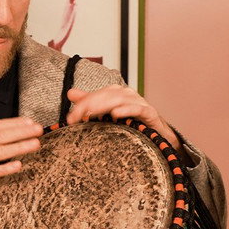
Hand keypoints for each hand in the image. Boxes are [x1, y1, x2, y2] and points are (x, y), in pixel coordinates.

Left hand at [65, 86, 179, 149]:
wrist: (158, 135)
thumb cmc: (133, 123)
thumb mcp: (108, 113)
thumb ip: (91, 102)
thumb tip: (71, 93)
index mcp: (117, 93)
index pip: (96, 95)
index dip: (82, 104)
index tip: (70, 118)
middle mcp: (128, 94)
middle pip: (106, 96)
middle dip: (89, 105)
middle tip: (75, 117)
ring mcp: (139, 102)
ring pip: (120, 99)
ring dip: (104, 106)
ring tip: (90, 113)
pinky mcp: (150, 113)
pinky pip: (138, 109)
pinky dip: (127, 110)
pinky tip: (115, 114)